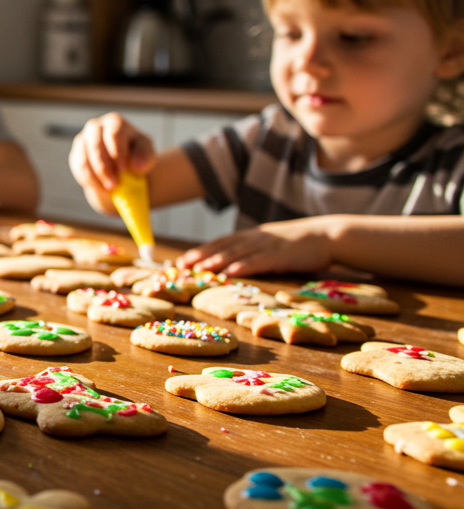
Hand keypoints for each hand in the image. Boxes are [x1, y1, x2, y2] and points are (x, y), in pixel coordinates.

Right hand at [68, 112, 155, 212]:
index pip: (114, 134)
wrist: (124, 166)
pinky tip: (101, 189)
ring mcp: (82, 141)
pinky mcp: (76, 155)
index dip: (117, 152)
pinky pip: (79, 169)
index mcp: (114, 122)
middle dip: (104, 167)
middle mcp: (95, 127)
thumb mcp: (147, 153)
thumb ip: (145, 156)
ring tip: (109, 190)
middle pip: (95, 145)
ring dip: (95, 177)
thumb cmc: (137, 154)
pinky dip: (89, 181)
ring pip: (84, 159)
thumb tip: (136, 165)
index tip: (124, 169)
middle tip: (114, 184)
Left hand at [176, 217, 335, 276]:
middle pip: (223, 247)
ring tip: (198, 269)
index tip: (181, 261)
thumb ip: (252, 250)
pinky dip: (242, 267)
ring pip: (236, 254)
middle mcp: (255, 238)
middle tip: (180, 266)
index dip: (200, 251)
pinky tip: (229, 273)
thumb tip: (231, 263)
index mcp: (251, 235)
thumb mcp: (271, 243)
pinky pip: (258, 261)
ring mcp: (268, 246)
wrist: (328, 235)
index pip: (220, 242)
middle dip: (200, 257)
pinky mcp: (282, 256)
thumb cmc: (299, 243)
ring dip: (216, 262)